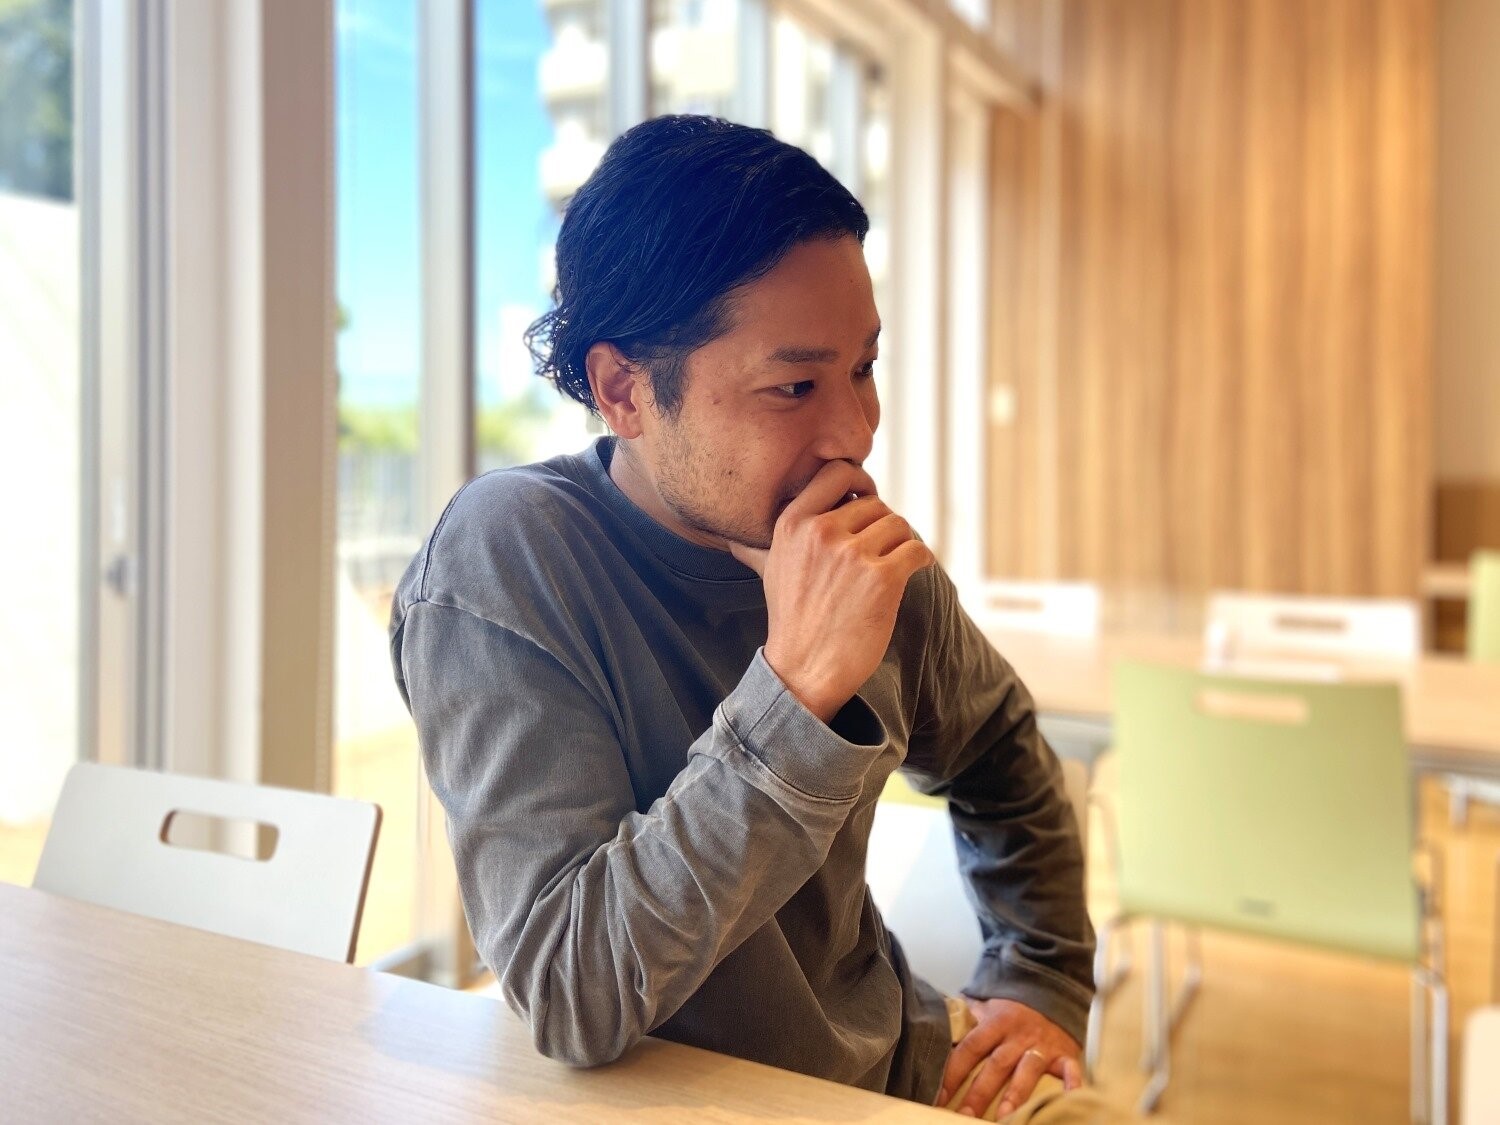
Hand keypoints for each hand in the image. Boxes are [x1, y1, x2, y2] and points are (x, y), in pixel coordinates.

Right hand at [728, 460, 933, 722]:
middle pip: (876, 504)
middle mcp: (821, 532)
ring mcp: (853, 555)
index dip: (860, 482)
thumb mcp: (767, 572)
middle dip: (881, 526)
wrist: (804, 671)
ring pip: (899, 525)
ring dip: (901, 543)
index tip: (865, 502)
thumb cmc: (790, 621)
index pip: (838, 472)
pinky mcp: (882, 579)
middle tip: (877, 552)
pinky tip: (914, 570)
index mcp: (793, 523)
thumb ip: (756, 545)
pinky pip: (917, 550)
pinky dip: (922, 559)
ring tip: (893, 564)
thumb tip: (726, 533)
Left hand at [938, 998, 1082, 1119]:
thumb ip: (964, 1018)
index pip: (970, 1048)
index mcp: (994, 1023)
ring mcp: (1042, 1046)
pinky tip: (1066, 1101)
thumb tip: (933, 1023)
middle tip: (966, 1115)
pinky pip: (1070, 1071)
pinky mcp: (1065, 1054)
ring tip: (1005, 1118)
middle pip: (996, 1065)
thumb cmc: (1012, 1010)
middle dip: (980, 1092)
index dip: (953, 1072)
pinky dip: (1071, 1086)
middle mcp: (1017, 1036)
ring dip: (1016, 1095)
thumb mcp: (986, 1007)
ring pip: (1028, 1071)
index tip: (940, 1095)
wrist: (1051, 993)